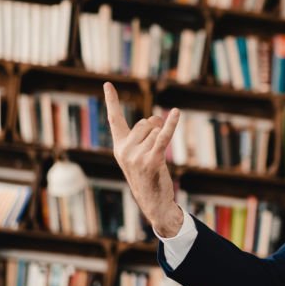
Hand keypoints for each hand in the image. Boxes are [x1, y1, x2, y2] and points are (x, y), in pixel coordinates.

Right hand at [103, 82, 182, 236]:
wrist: (153, 202)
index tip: (108, 83)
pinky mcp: (152, 161)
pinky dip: (171, 125)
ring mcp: (136, 156)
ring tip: (158, 157)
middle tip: (156, 146)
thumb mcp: (143, 153)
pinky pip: (163, 137)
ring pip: (155, 130)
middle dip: (155, 128)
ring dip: (162, 138)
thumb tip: (159, 116)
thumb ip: (148, 133)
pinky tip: (176, 113)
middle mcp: (124, 150)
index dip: (112, 101)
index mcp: (119, 147)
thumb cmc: (149, 176)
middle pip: (144, 123)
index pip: (114, 119)